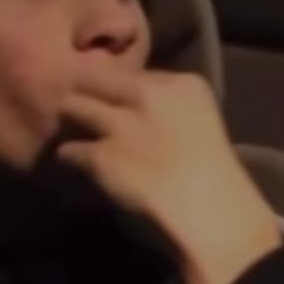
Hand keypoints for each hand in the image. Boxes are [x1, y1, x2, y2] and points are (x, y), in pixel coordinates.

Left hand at [54, 68, 281, 283]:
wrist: (210, 211)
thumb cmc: (214, 172)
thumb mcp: (201, 121)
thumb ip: (171, 107)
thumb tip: (136, 108)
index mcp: (184, 84)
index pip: (136, 72)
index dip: (121, 88)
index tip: (120, 103)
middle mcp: (150, 96)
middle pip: (98, 79)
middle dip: (87, 93)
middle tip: (83, 112)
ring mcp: (123, 124)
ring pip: (74, 107)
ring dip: (70, 122)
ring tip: (73, 134)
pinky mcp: (101, 156)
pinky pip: (69, 149)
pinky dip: (70, 158)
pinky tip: (78, 167)